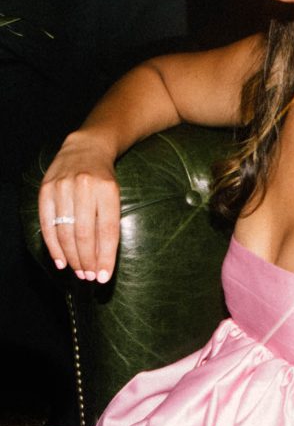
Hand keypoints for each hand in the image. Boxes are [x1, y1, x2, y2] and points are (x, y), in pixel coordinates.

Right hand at [38, 131, 120, 282]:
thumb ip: (110, 223)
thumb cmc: (105, 179)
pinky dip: (54, 246)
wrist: (86, 148)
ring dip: (72, 257)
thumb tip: (105, 260)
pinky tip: (61, 262)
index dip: (105, 256)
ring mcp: (62, 187)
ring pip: (65, 231)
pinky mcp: (46, 189)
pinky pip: (47, 224)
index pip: (108, 230)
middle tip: (90, 277)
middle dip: (87, 260)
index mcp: (108, 190)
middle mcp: (85, 187)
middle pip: (85, 234)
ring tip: (79, 272)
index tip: (104, 277)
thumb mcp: (116, 196)